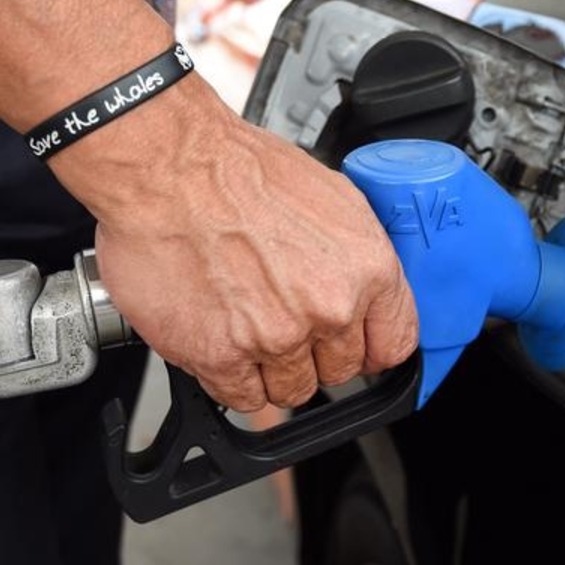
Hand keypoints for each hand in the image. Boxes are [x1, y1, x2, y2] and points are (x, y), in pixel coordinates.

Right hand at [53, 76, 419, 412]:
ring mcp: (276, 337)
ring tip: (248, 324)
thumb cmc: (241, 170)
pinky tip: (222, 339)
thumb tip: (366, 293)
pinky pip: (242, 398)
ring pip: (293, 391)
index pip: (394, 343)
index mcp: (367, 269)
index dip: (370, 347)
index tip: (355, 347)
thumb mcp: (336, 199)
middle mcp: (328, 308)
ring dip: (273, 369)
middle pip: (340, 371)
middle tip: (284, 320)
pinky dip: (231, 379)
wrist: (170, 166)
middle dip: (316, 353)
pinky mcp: (222, 355)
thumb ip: (358, 259)